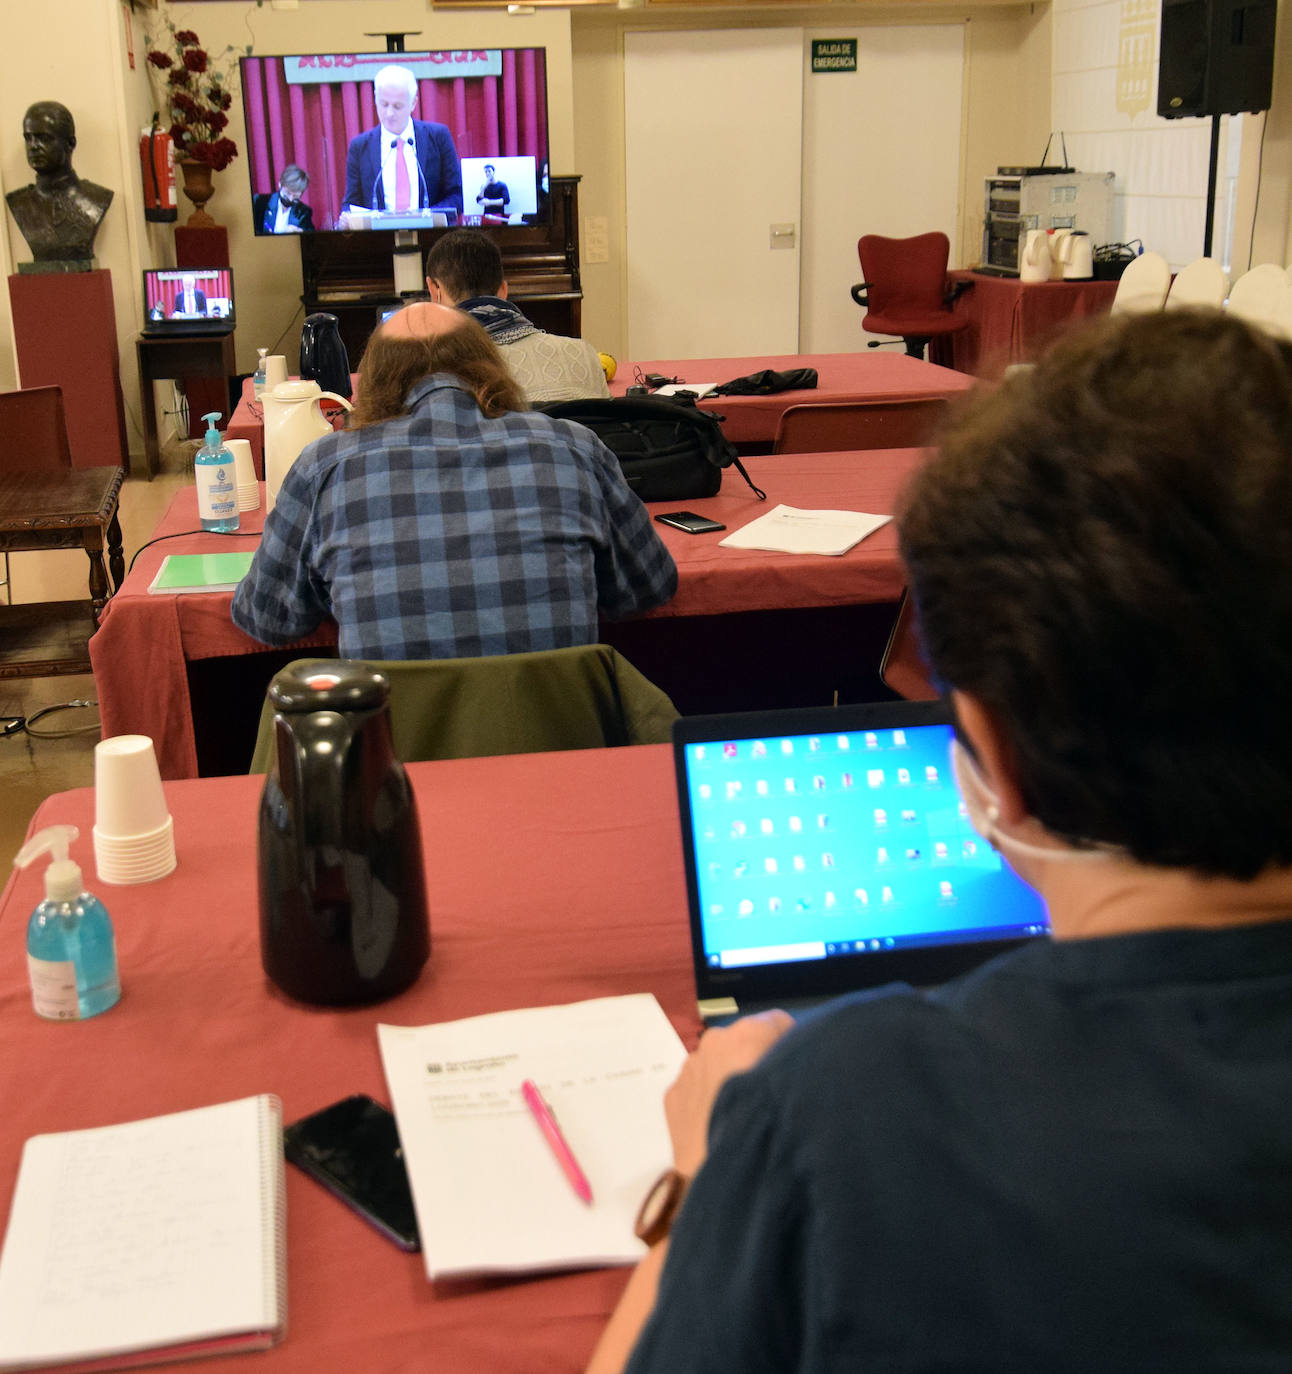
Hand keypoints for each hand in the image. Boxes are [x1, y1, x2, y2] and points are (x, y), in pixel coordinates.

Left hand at [664, 1010, 793, 1175]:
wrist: (723, 1185)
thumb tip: (800, 1064)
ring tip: (743, 1119)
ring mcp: (689, 1068)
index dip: (792, 1047)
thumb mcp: (800, 1094)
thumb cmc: (768, 1133)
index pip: (779, 1023)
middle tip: (770, 1101)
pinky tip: (719, 1128)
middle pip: (745, 1042)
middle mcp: (714, 1041)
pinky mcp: (671, 1095)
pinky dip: (708, 1100)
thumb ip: (798, 1069)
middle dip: (756, 1062)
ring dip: (731, 1080)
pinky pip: (697, 1087)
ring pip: (718, 1064)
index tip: (796, 1073)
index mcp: (748, 1033)